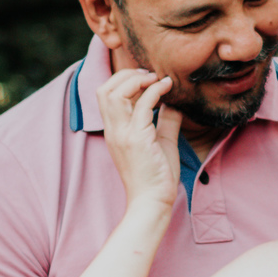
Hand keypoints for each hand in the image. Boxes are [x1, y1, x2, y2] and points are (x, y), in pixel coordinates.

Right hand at [97, 68, 182, 214]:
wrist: (153, 201)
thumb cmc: (157, 176)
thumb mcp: (162, 142)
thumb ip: (166, 121)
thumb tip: (174, 102)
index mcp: (114, 131)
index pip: (105, 96)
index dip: (122, 80)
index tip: (146, 78)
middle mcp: (114, 130)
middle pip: (104, 89)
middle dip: (125, 75)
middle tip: (149, 74)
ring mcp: (123, 134)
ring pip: (115, 92)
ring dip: (136, 79)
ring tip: (155, 78)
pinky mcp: (137, 139)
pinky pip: (143, 105)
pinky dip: (155, 90)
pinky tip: (167, 86)